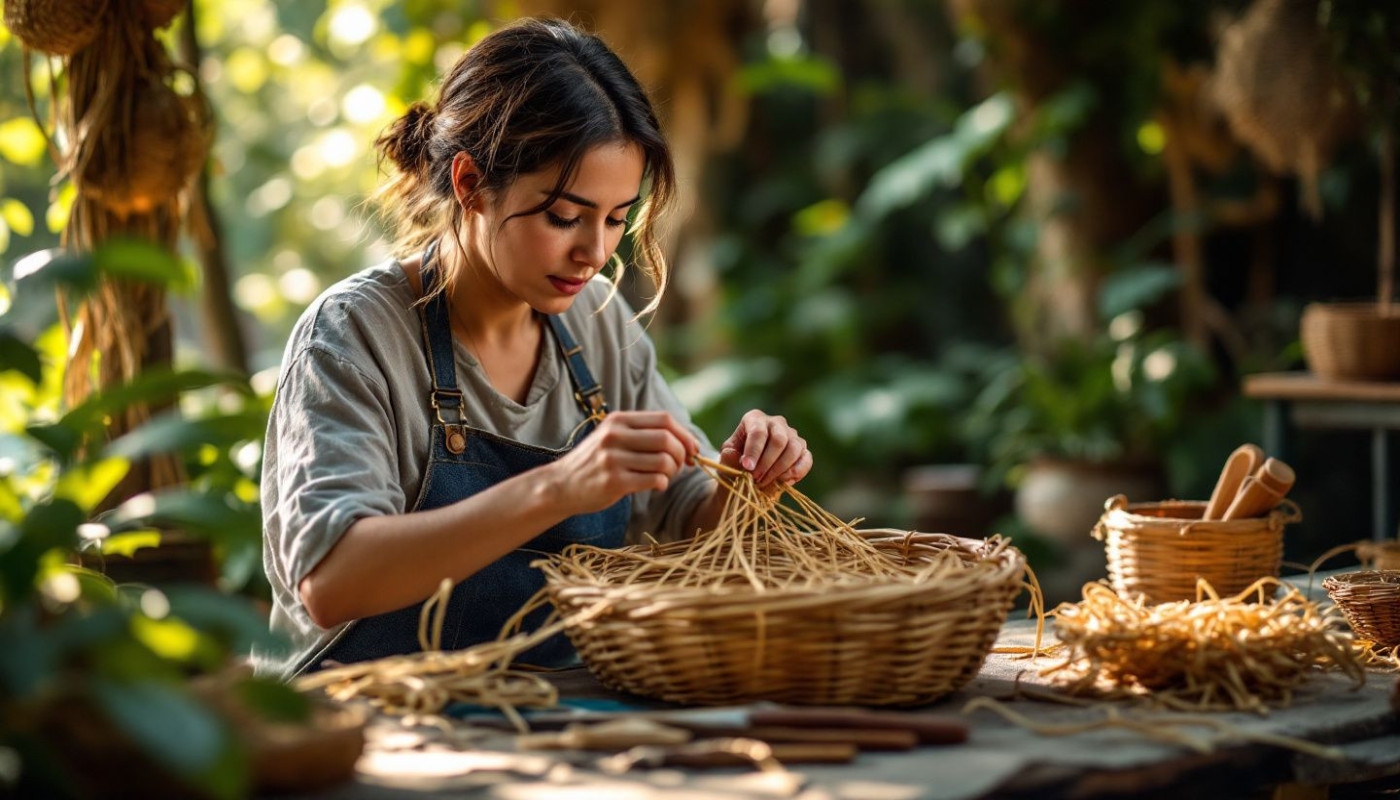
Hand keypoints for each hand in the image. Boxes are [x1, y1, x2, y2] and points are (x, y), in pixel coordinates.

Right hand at [544, 411, 698, 515]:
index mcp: (619, 420)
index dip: (684, 435)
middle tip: (680, 466)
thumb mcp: (612, 437)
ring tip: (665, 476)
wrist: (560, 485)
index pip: (664, 420)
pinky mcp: (614, 481)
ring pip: (663, 461)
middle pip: (667, 439)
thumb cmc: (594, 462)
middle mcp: (615, 435)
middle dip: (681, 454)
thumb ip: (643, 433)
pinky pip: (654, 480)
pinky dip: (662, 483)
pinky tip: (656, 485)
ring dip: (673, 471)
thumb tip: (686, 442)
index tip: (692, 450)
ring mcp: (613, 458)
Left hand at [718, 410, 811, 487]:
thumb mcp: (726, 461)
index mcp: (754, 419)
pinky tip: (783, 482)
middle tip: (756, 479)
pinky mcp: (803, 450)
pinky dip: (796, 472)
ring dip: (780, 469)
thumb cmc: (735, 463)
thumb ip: (728, 458)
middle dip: (767, 462)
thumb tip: (734, 455)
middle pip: (778, 440)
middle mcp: (776, 422)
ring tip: (765, 482)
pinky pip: (806, 459)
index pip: (758, 432)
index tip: (747, 468)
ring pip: (794, 448)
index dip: (753, 451)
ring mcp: (792, 435)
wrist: (748, 474)